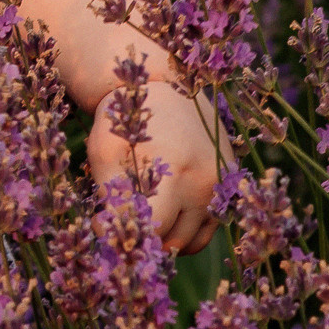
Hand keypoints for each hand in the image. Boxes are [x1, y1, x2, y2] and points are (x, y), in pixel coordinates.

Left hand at [85, 78, 222, 254]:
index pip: (151, 229)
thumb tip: (107, 236)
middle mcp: (204, 184)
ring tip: (140, 219)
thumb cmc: (126, 122)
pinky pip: (206, 231)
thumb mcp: (107, 155)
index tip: (101, 224)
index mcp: (173, 173)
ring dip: (163, 240)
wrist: (164, 86)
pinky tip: (162, 217)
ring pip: (189, 242)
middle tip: (119, 222)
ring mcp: (220, 187)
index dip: (121, 234)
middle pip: (169, 241)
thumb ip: (111, 199)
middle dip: (140, 239)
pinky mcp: (228, 186)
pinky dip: (184, 233)